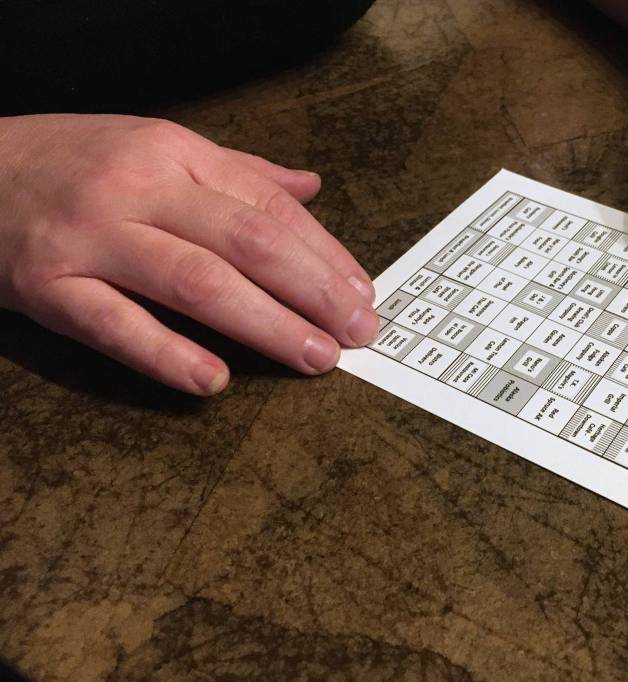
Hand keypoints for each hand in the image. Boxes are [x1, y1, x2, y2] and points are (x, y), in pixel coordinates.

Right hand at [0, 114, 378, 394]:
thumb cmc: (74, 163)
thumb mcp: (156, 147)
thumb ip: (237, 172)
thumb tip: (310, 189)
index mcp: (174, 153)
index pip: (268, 207)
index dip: (325, 253)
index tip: (362, 293)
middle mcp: (138, 189)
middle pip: (246, 243)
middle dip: (314, 291)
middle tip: (359, 332)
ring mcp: (91, 238)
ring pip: (195, 283)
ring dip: (265, 325)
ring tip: (316, 357)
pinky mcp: (48, 286)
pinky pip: (115, 326)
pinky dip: (168, 355)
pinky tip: (215, 381)